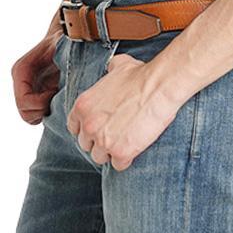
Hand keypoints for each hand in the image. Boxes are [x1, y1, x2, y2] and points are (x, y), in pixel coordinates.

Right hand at [11, 32, 62, 124]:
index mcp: (21, 70)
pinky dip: (49, 111)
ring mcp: (26, 90)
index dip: (41, 103)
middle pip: (25, 112)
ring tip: (60, 96)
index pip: (23, 101)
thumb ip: (60, 59)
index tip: (55, 92)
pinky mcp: (35, 95)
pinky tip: (60, 98)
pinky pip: (37, 114)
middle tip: (59, 96)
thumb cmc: (63, 39)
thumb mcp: (61, 46)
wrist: (64, 35)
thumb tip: (63, 80)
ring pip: (31, 116)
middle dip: (44, 109)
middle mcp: (20, 82)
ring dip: (47, 111)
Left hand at [67, 53, 182, 170]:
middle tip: (115, 134)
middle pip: (86, 145)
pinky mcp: (120, 153)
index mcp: (82, 106)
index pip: (74, 127)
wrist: (158, 86)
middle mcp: (88, 125)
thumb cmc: (140, 75)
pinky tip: (135, 147)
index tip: (98, 128)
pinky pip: (118, 165)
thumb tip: (111, 68)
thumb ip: (108, 71)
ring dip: (111, 152)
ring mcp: (103, 141)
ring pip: (100, 157)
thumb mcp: (118, 66)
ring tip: (125, 141)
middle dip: (99, 141)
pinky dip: (126, 159)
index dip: (86, 129)